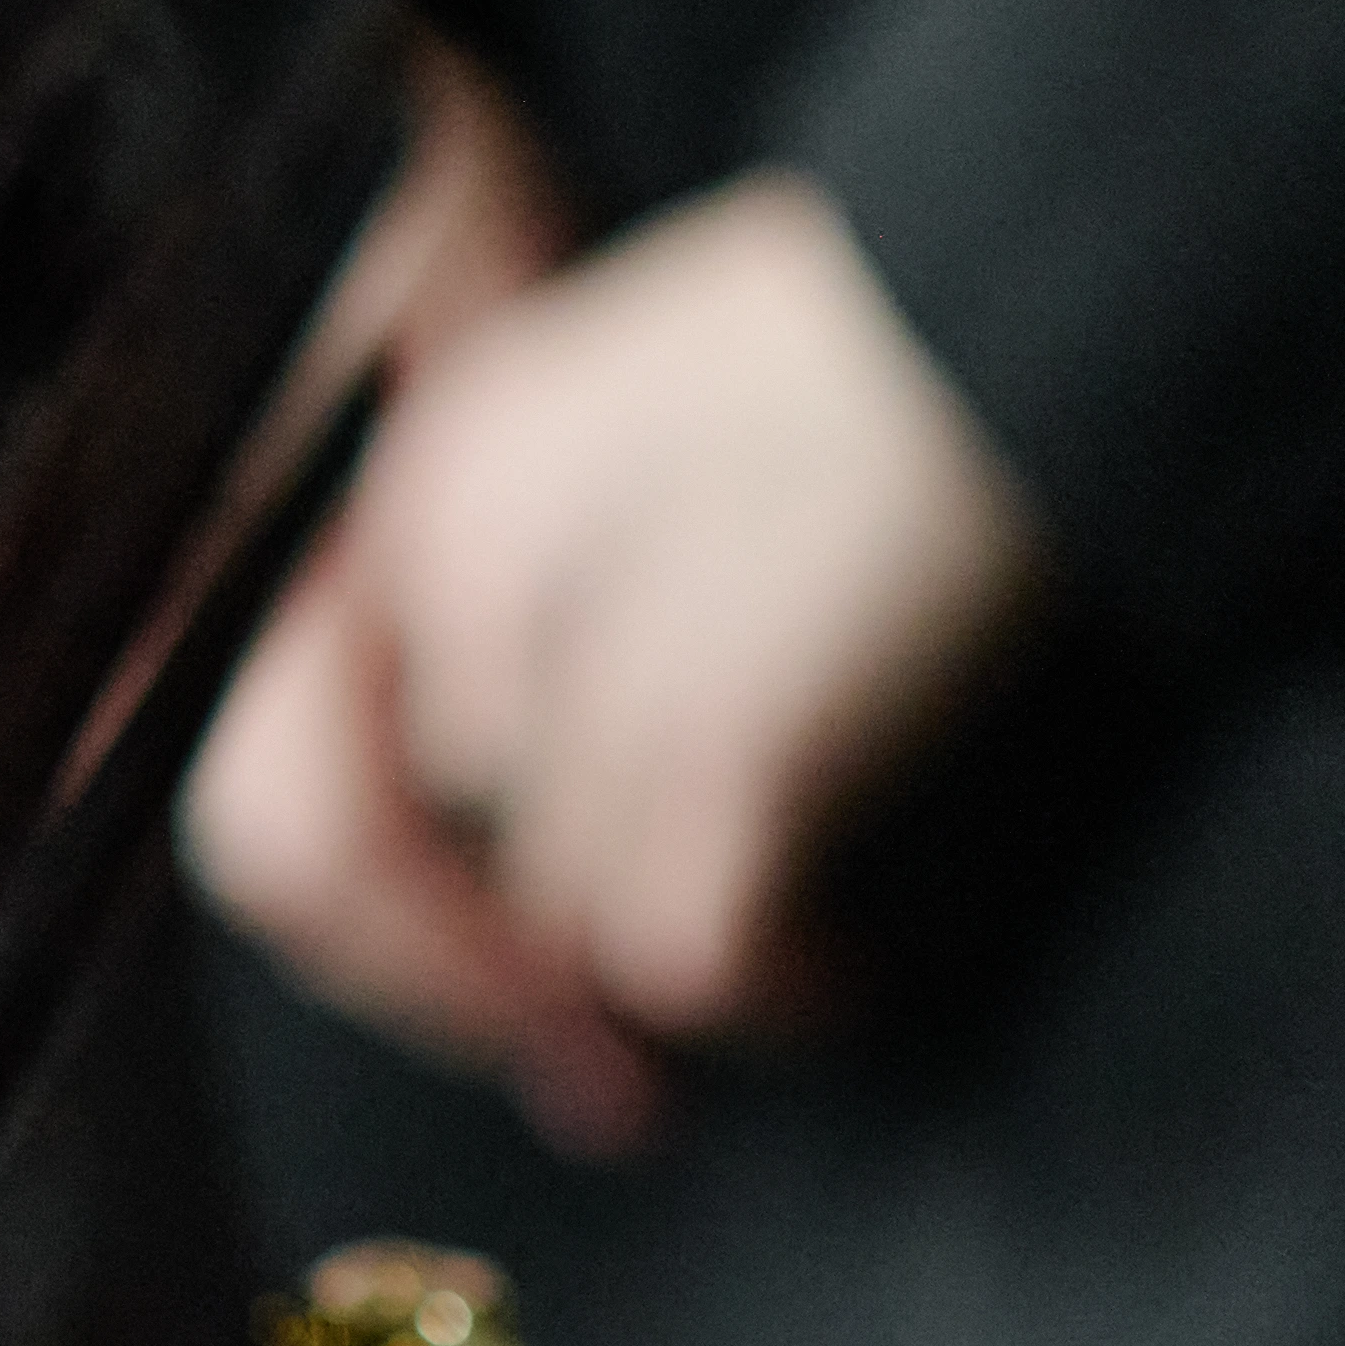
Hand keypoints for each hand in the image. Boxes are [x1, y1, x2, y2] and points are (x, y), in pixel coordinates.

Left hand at [188, 73, 1053, 1153]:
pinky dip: (761, 987)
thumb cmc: (873, 368)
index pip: (322, 756)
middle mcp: (457, 571)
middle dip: (490, 968)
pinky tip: (842, 964)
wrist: (1023, 296)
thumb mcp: (635, 449)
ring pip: (551, 911)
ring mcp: (584, 660)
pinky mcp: (726, 739)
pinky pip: (677, 951)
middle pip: (395, 854)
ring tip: (799, 956)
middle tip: (612, 1049)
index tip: (507, 967)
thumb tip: (543, 842)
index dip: (397, 896)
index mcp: (430, 488)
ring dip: (659, 963)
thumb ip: (554, 620)